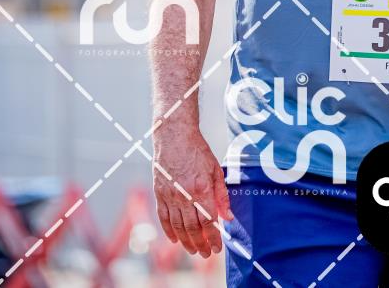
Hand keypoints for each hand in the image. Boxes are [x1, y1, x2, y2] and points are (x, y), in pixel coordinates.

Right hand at [153, 128, 232, 256]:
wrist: (174, 136)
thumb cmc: (197, 150)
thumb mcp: (215, 169)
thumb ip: (221, 195)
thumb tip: (228, 217)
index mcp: (201, 188)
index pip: (208, 221)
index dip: (213, 237)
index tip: (217, 248)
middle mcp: (184, 195)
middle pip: (192, 228)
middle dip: (200, 244)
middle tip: (206, 254)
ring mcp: (170, 194)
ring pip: (177, 226)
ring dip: (186, 241)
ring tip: (193, 250)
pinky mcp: (159, 192)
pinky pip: (164, 217)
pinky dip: (169, 231)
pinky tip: (175, 240)